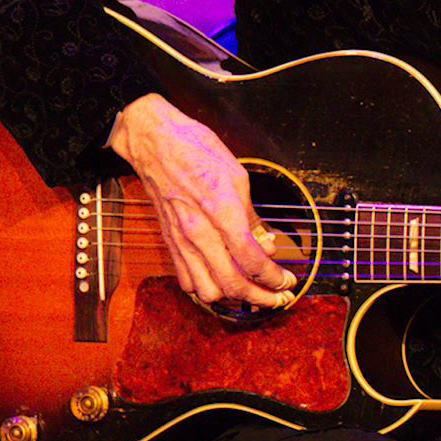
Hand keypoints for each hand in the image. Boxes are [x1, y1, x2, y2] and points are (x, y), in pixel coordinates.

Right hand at [108, 93, 296, 307]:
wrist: (155, 142)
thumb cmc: (197, 151)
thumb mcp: (237, 176)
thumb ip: (252, 216)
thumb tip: (267, 245)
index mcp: (222, 210)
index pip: (252, 259)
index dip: (273, 277)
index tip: (286, 281)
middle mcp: (199, 231)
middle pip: (232, 284)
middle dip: (260, 297)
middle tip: (276, 297)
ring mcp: (181, 240)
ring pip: (208, 291)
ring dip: (232, 297)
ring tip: (250, 290)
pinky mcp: (169, 242)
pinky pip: (187, 280)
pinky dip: (206, 288)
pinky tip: (221, 280)